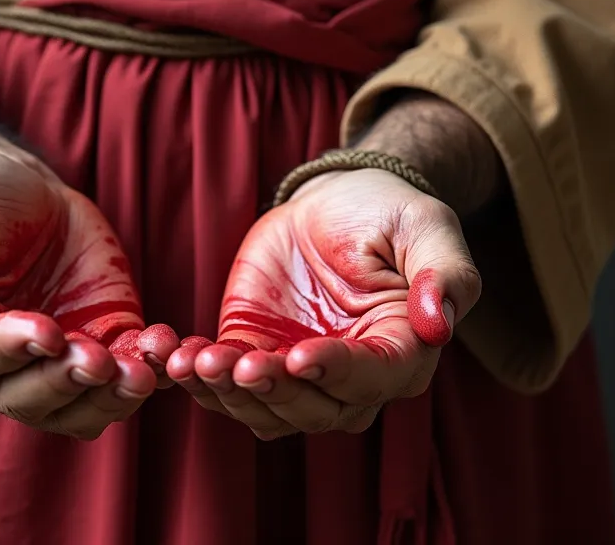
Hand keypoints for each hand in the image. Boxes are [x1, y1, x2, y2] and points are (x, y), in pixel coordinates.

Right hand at [0, 147, 178, 439]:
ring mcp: (44, 369)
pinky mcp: (93, 356)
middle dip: (65, 382)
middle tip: (100, 357)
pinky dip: (144, 377)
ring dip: (109, 396)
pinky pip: (117, 388)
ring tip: (143, 366)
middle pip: (24, 398)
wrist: (31, 199)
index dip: (11, 349)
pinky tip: (163, 348)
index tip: (49, 331)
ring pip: (74, 412)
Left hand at [168, 168, 481, 438]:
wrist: (330, 204)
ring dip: (227, 392)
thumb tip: (440, 327)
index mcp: (402, 352)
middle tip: (237, 363)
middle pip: (315, 410)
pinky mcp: (255, 358)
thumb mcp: (424, 227)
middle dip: (272, 390)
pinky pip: (225, 385)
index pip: (373, 378)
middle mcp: (352, 380)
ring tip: (193, 361)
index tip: (299, 356)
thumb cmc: (385, 212)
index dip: (335, 372)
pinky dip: (196, 378)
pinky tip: (170, 356)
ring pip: (264, 410)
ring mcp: (298, 375)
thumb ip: (444, 273)